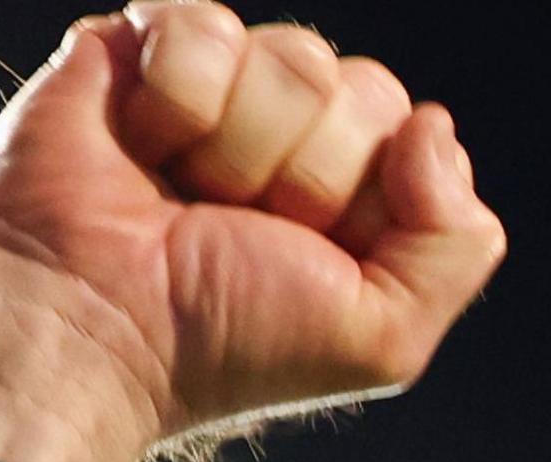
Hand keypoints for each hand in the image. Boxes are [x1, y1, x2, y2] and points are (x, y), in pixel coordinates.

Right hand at [0, 5, 507, 461]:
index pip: (409, 132)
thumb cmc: (221, 341)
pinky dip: (177, 100)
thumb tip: (434, 125)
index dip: (366, 195)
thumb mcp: (385, 336)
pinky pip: (205, 25)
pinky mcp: (141, 46)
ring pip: (294, 55)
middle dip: (309, 174)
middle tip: (237, 227)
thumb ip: (458, 243)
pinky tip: (141, 148)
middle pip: (362, 88)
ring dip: (240, 145)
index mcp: (350, 192)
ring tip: (184, 195)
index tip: (303, 251)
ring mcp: (217, 86)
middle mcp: (288, 133)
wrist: (93, 325)